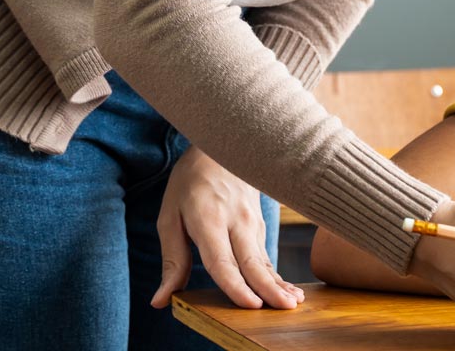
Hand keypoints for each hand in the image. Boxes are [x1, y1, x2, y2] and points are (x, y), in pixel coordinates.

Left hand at [150, 146, 304, 308]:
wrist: (225, 145)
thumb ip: (172, 260)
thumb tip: (162, 299)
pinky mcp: (261, 226)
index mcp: (208, 220)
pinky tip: (292, 291)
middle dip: (269, 288)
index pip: (223, 260)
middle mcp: (236, 222)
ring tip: (292, 304)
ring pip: (264, 260)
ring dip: (279, 284)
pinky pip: (266, 256)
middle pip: (253, 262)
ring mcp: (253, 222)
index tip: (250, 305)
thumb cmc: (191, 183)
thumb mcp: (169, 217)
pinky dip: (278, 275)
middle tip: (283, 309)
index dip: (236, 285)